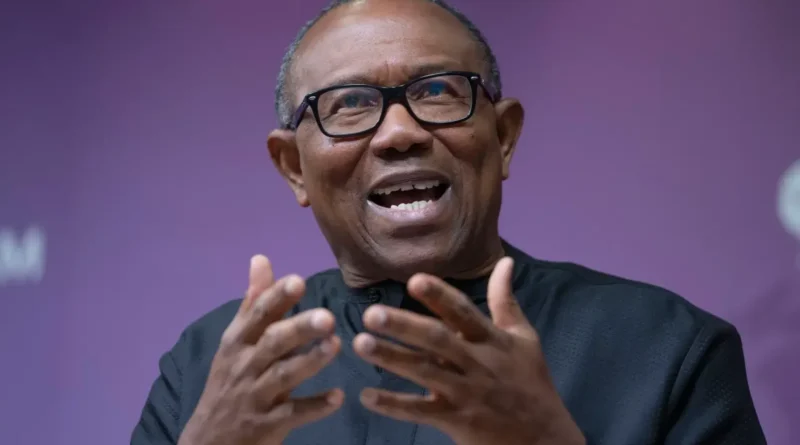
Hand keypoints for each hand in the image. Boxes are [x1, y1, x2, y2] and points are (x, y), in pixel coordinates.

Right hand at [179, 255, 343, 444]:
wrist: (208, 443)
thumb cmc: (230, 382)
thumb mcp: (236, 342)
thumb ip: (255, 302)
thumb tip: (261, 258)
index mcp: (238, 342)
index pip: (258, 314)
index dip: (277, 297)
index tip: (299, 280)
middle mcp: (245, 365)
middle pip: (272, 343)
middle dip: (299, 328)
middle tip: (328, 317)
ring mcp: (255, 396)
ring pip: (284, 376)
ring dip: (310, 361)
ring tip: (336, 345)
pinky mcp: (267, 425)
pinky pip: (293, 414)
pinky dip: (315, 406)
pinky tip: (338, 397)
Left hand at [353, 257, 584, 444]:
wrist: (544, 440)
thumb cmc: (531, 383)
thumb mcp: (524, 338)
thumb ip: (506, 301)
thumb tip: (505, 261)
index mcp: (492, 340)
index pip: (463, 313)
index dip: (439, 296)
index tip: (414, 280)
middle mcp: (477, 363)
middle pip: (437, 341)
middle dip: (405, 327)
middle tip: (371, 314)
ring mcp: (465, 393)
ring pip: (424, 373)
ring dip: (391, 358)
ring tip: (360, 344)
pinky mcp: (456, 420)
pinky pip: (420, 412)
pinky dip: (393, 404)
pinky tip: (366, 395)